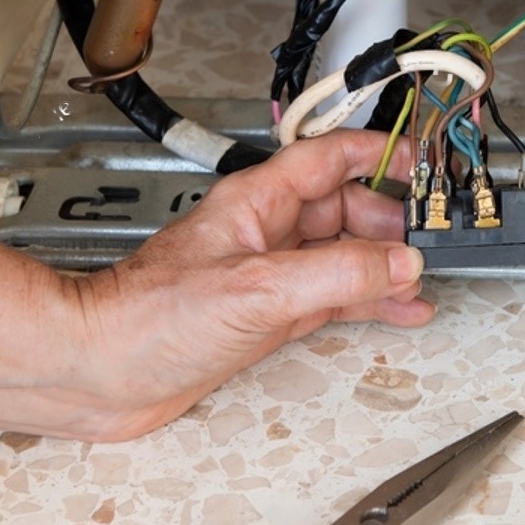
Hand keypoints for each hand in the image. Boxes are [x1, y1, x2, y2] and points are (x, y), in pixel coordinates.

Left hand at [70, 130, 431, 439]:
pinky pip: (332, 296)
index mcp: (257, 201)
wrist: (96, 371)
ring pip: (342, 253)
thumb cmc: (144, 317)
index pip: (330, 158)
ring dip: (384, 264)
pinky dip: (367, 300)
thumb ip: (338, 272)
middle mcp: (264, 231)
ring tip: (423, 278)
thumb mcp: (259, 288)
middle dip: (390, 220)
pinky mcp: (265, 314)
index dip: (379, 153)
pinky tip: (396, 309)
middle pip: (344, 206)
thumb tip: (399, 264)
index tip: (422, 163)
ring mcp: (267, 274)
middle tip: (427, 239)